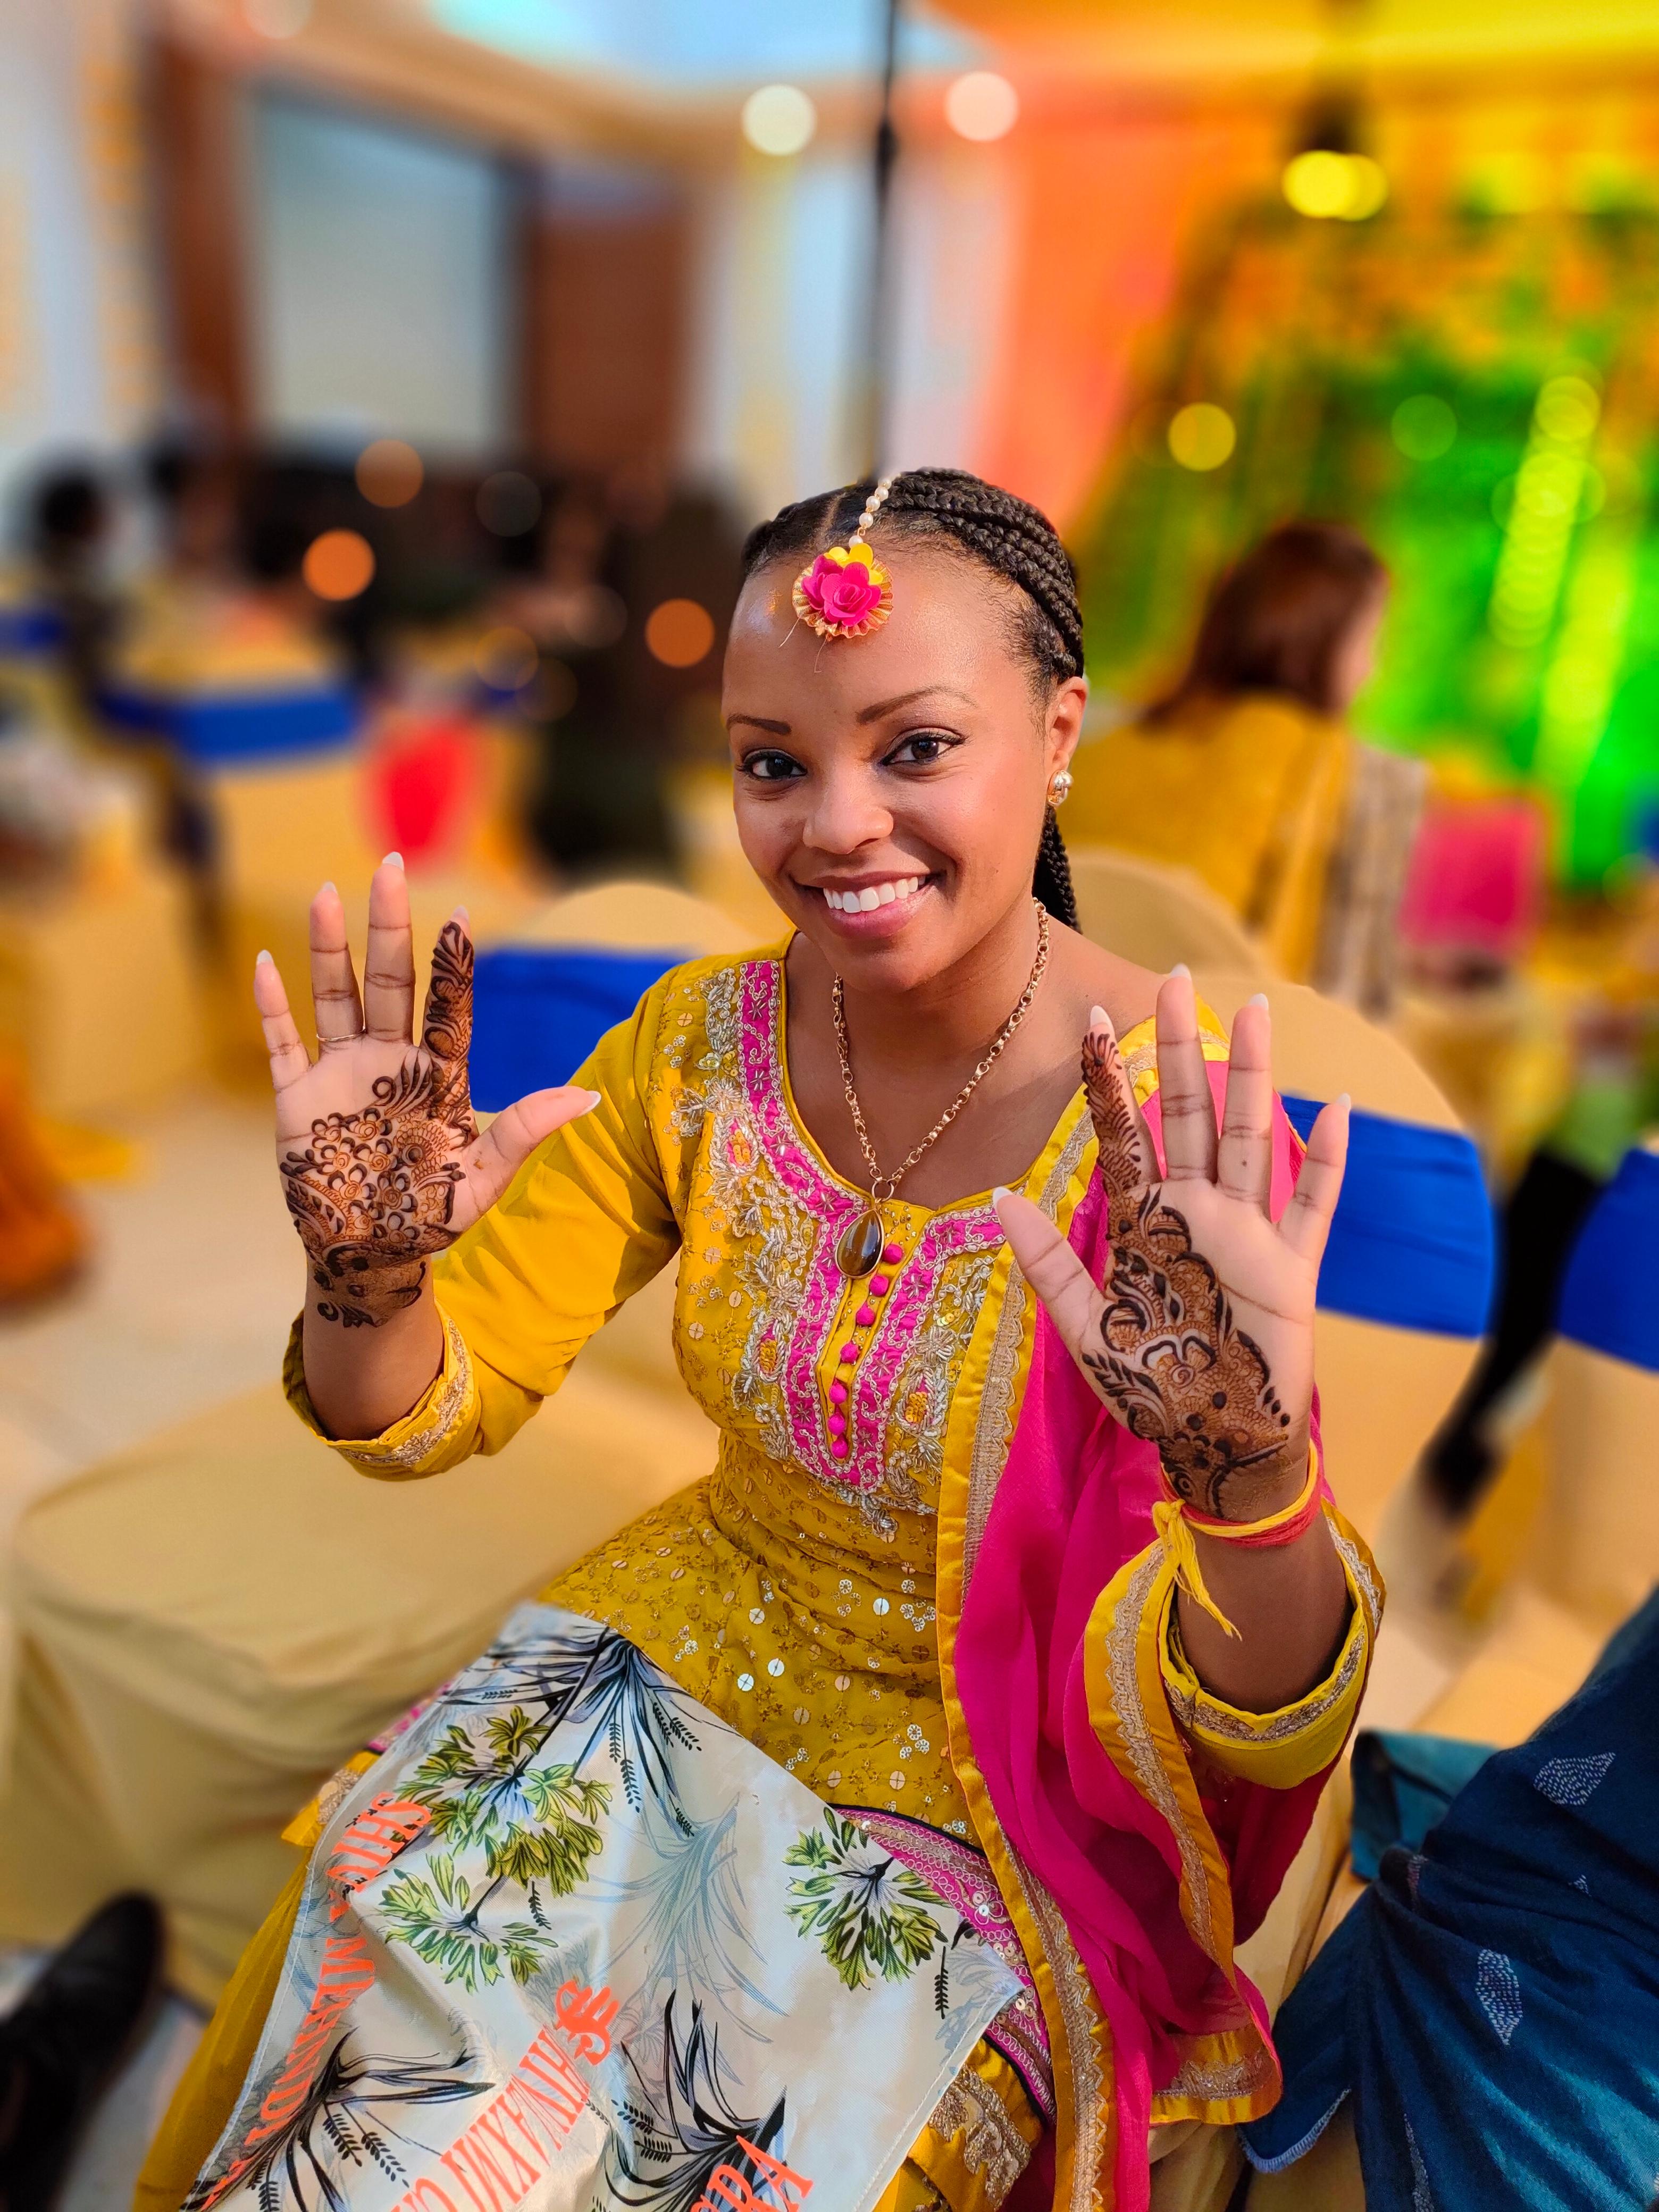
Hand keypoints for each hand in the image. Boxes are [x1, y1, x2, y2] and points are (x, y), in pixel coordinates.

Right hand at [254, 859, 596, 1327]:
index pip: (448, 1005)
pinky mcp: (298, 1098)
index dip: (453, 961)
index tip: (460, 913)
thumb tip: (590, 1097)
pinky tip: (264, 964)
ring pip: (336, 997)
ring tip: (327, 893)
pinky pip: (283, 1043)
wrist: (372, 1253)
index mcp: (436, 1074)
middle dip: (388, 925)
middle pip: (389, 980)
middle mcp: (388, 1060)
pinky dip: (272, 1008)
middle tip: (391, 864)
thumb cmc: (432, 1215)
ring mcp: (341, 1073)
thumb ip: (526, 1131)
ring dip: (329, 947)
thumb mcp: (484, 1177)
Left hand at [994, 973, 1348, 1520]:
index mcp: (1146, 1222)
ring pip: (1248, 1140)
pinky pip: (1311, 1207)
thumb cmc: (1150, 1389)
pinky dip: (1324, 1163)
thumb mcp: (1086, 1327)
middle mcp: (1197, 1214)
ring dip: (1254, 1078)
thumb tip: (997, 1198)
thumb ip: (1048, 1262)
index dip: (1110, 1079)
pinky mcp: (1291, 1270)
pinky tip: (1334, 1110)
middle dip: (1182, 1049)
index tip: (1095, 1017)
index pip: (1125, 1134)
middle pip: (1188, 1114)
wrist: (1213, 1443)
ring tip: (1258, 1013)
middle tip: (1175, 979)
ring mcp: (1248, 1236)